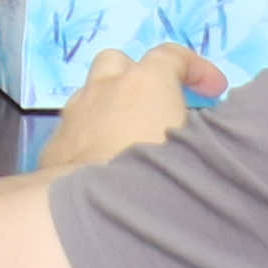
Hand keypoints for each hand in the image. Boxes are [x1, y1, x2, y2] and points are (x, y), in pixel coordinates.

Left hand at [36, 45, 225, 172]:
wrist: (96, 212)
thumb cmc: (160, 177)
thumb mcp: (200, 149)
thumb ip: (202, 131)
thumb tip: (200, 126)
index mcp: (144, 83)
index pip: (171, 56)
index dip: (196, 68)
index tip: (214, 90)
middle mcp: (103, 89)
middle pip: (117, 63)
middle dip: (138, 78)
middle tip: (159, 107)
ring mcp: (72, 114)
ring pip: (91, 96)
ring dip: (111, 109)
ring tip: (130, 142)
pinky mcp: (53, 145)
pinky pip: (75, 131)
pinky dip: (91, 139)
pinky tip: (103, 168)